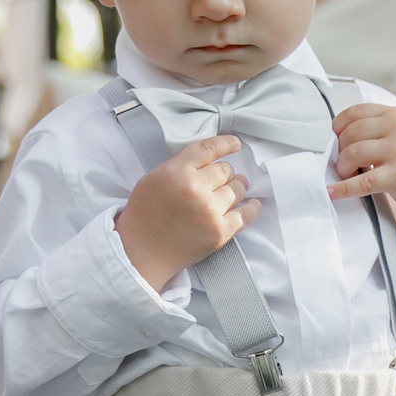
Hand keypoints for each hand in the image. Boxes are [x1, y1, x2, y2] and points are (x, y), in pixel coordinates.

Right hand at [114, 134, 256, 287]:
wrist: (141, 251)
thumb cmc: (144, 216)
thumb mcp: (154, 179)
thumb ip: (180, 167)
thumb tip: (208, 161)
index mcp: (176, 171)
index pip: (208, 150)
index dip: (225, 144)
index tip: (235, 144)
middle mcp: (194, 189)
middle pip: (225, 170)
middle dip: (226, 173)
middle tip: (224, 178)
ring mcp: (209, 211)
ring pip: (237, 189)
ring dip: (237, 188)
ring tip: (235, 190)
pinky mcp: (219, 232)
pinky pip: (246, 215)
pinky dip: (252, 208)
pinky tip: (254, 204)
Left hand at [329, 103, 395, 236]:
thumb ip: (377, 128)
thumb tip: (338, 136)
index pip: (355, 112)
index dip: (338, 127)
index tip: (334, 139)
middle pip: (350, 134)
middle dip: (339, 150)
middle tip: (343, 162)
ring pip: (352, 154)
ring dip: (342, 167)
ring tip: (346, 175)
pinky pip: (362, 182)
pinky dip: (343, 189)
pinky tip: (332, 192)